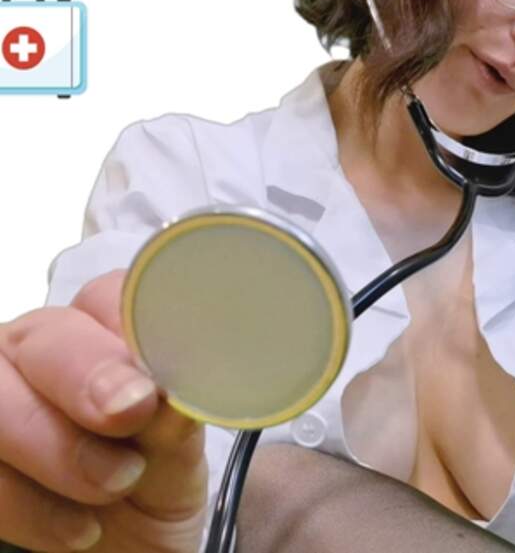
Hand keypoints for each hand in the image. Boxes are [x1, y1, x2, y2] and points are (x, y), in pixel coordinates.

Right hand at [0, 269, 207, 551]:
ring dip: (53, 447)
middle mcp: (41, 353)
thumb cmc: (155, 483)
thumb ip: (173, 425)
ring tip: (113, 489)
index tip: (153, 383)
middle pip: (41, 336)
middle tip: (127, 421)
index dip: (127, 331)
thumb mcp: (177, 458)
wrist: (128, 547)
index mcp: (105, 334)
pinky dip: (26, 504)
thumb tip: (176, 399)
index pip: (106, 298)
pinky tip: (78, 530)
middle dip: (84, 379)